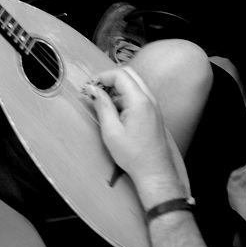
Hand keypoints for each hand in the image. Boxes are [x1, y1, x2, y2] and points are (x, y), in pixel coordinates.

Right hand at [88, 66, 182, 197]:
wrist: (155, 172)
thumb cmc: (133, 155)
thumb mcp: (111, 131)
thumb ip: (102, 105)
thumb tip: (92, 89)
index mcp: (139, 101)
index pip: (120, 75)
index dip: (102, 77)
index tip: (90, 88)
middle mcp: (149, 98)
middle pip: (129, 74)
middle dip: (110, 78)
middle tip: (97, 92)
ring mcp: (154, 104)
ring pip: (134, 83)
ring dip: (118, 87)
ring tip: (105, 103)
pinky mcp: (154, 112)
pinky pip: (139, 94)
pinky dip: (126, 95)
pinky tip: (117, 112)